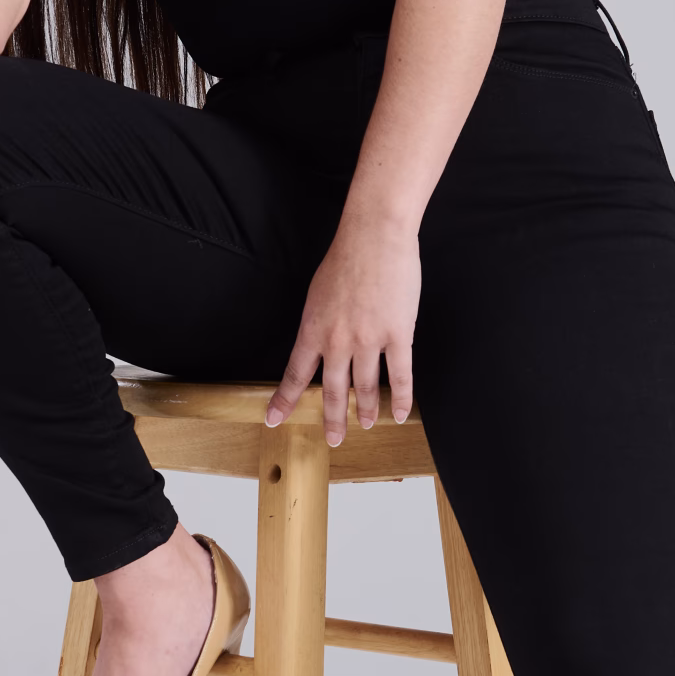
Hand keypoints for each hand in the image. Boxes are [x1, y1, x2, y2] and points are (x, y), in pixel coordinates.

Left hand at [266, 213, 420, 444]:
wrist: (374, 236)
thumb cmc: (346, 257)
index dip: (284, 400)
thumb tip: (321, 343)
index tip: (274, 420)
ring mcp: (368, 341)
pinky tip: (400, 412)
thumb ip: (319, 322)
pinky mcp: (397, 335)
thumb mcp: (317, 293)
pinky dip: (400, 398)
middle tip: (334, 438)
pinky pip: (400, 375)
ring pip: (366, 387)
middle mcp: (337, 341)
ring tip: (366, 424)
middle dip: (332, 418)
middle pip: (331, 390)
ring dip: (366, 410)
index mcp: (313, 329)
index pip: (294, 374)